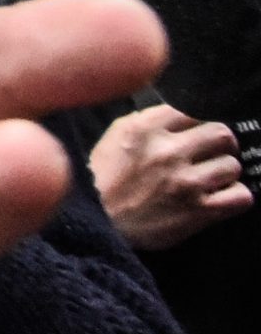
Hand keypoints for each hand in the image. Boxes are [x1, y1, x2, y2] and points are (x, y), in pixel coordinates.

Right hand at [95, 105, 251, 251]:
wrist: (93, 222)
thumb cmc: (102, 179)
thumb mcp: (115, 137)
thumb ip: (147, 121)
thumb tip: (179, 114)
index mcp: (145, 129)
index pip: (194, 111)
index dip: (198, 123)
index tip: (196, 133)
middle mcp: (168, 151)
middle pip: (222, 134)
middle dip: (221, 144)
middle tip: (213, 154)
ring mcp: (186, 182)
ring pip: (233, 165)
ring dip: (225, 173)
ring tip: (213, 179)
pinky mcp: (199, 211)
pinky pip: (241, 197)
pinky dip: (236, 196)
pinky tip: (221, 198)